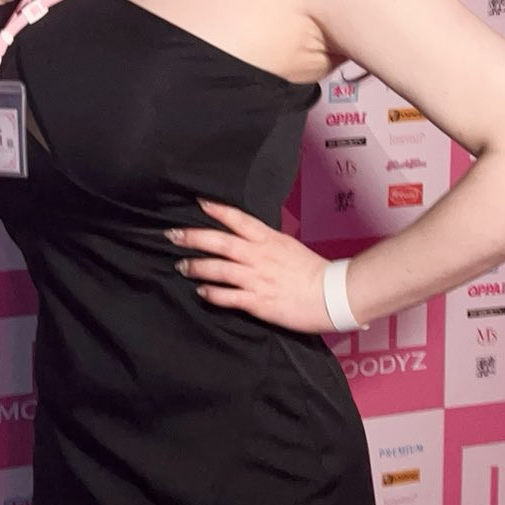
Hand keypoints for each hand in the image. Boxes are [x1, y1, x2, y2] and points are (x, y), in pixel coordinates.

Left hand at [167, 198, 335, 333]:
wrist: (331, 295)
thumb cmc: (313, 271)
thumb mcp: (288, 247)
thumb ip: (265, 243)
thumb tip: (246, 239)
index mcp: (269, 240)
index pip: (239, 219)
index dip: (217, 210)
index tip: (198, 203)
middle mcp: (259, 256)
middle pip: (221, 242)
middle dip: (194, 237)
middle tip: (173, 234)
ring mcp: (257, 279)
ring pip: (219, 269)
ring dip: (197, 267)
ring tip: (182, 266)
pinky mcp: (258, 301)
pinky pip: (229, 296)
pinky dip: (212, 294)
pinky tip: (201, 292)